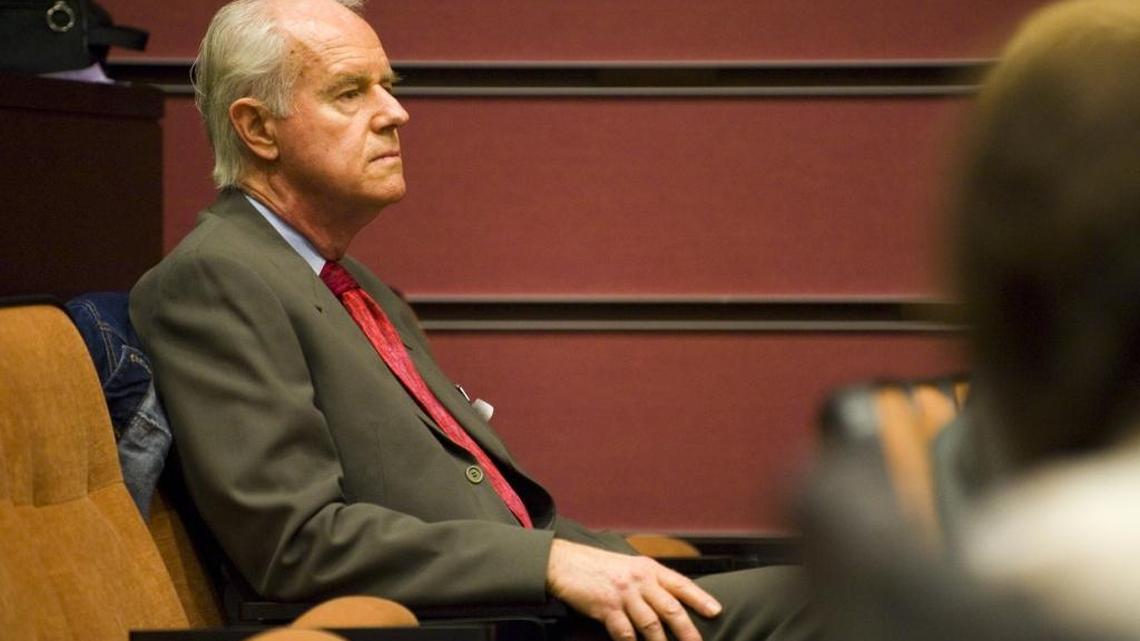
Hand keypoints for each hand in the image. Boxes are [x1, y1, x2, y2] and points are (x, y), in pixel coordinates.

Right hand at [545, 539, 721, 640]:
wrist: (564, 563)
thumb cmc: (598, 567)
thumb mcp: (629, 566)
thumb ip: (649, 581)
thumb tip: (671, 601)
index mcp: (648, 568)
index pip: (680, 584)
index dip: (700, 598)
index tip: (716, 611)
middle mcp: (639, 579)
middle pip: (671, 609)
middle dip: (688, 631)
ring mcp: (623, 594)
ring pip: (651, 625)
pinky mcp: (606, 607)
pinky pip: (625, 633)